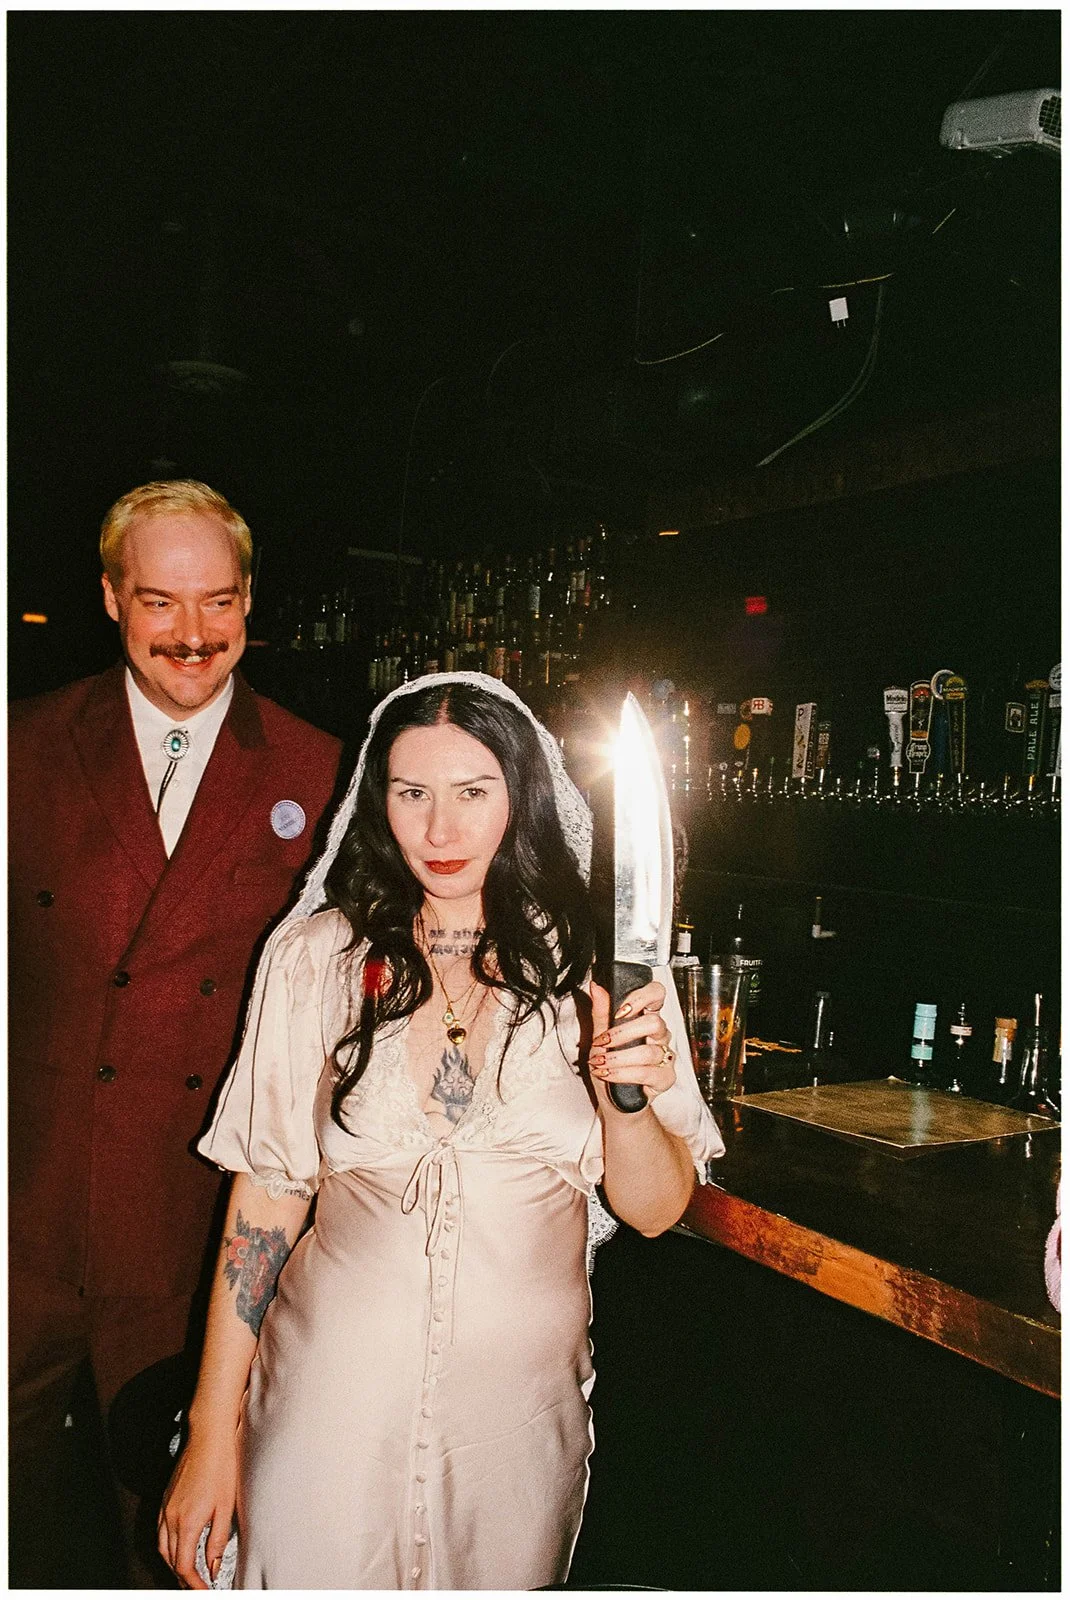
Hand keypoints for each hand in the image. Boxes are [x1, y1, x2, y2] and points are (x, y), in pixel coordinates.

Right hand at [157, 1427, 237, 1589]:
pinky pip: (161, 1531)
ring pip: (162, 1547)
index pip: (184, 1566)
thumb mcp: (226, 1506)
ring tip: (187, 1572)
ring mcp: (166, 1507)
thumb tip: (213, 1565)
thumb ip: (218, 1540)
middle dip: (182, 1576)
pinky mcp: (166, 1498)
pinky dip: (168, 1545)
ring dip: (173, 1562)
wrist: (208, 1436)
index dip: (194, 1583)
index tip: (204, 1589)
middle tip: (197, 1585)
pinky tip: (178, 1545)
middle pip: (170, 1559)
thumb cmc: (220, 1465)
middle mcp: (170, 1517)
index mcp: (187, 1522)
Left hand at [587, 978, 676, 1101]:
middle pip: (655, 1023)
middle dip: (623, 1033)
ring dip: (618, 1058)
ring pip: (649, 1052)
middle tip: (603, 1041)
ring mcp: (665, 1056)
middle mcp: (659, 1035)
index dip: (642, 997)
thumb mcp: (599, 1036)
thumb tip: (596, 987)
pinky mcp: (665, 1078)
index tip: (620, 1010)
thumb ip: (601, 1011)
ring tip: (600, 1062)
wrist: (613, 1100)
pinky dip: (623, 1074)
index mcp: (646, 1018)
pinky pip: (648, 1073)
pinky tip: (609, 1075)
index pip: (656, 994)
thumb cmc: (609, 1066)